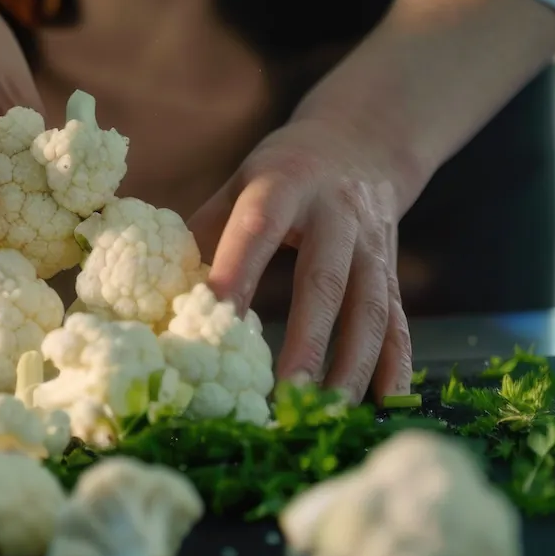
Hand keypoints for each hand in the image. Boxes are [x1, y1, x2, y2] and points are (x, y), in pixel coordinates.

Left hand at [189, 116, 417, 400]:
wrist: (362, 141)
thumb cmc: (283, 173)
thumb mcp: (241, 181)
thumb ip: (204, 231)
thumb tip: (156, 289)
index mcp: (285, 185)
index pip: (258, 229)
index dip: (237, 272)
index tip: (213, 320)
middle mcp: (337, 215)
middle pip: (326, 280)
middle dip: (309, 340)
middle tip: (286, 393)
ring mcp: (373, 246)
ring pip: (371, 310)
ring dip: (352, 365)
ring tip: (327, 414)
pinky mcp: (394, 272)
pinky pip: (399, 322)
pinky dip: (395, 365)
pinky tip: (385, 402)